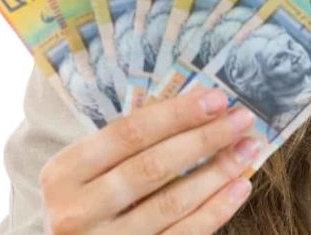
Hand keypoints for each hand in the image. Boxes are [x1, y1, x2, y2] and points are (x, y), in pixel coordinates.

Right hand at [40, 87, 259, 233]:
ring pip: (172, 203)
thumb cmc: (84, 203)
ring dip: (218, 173)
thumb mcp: (85, 172)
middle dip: (204, 139)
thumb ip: (126, 146)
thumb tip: (197, 106)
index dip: (176, 114)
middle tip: (242, 119)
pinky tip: (239, 187)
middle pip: (153, 167)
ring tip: (248, 149)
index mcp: (62, 173)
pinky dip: (215, 210)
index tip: (217, 98)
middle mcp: (76, 211)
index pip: (128, 134)